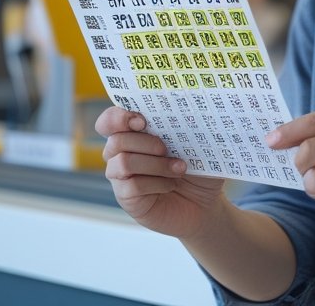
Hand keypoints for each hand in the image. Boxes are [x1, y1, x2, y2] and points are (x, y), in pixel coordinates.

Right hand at [96, 105, 226, 238]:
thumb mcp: (197, 144)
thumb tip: (191, 110)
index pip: (110, 120)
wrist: (204, 203)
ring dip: (155, 164)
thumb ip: (188, 125)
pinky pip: (132, 186)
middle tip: (166, 148)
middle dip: (144, 142)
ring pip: (123, 162)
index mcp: (134, 132)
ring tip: (179, 168)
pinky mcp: (126, 198)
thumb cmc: (198, 167)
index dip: (119, 117)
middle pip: (116, 140)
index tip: (142, 121)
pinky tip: (170, 185)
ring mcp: (121, 177)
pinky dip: (156, 184)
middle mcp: (121, 153)